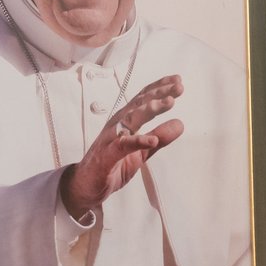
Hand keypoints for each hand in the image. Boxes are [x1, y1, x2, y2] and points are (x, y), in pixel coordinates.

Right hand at [59, 74, 184, 220]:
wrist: (85, 185)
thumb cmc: (112, 164)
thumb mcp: (142, 152)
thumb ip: (160, 137)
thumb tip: (180, 124)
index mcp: (124, 121)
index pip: (143, 99)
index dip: (159, 88)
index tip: (177, 80)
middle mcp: (117, 125)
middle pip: (139, 104)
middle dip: (159, 93)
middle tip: (179, 86)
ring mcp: (110, 139)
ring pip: (131, 119)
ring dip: (150, 109)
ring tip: (170, 102)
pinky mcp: (107, 156)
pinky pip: (122, 146)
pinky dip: (137, 141)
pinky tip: (152, 140)